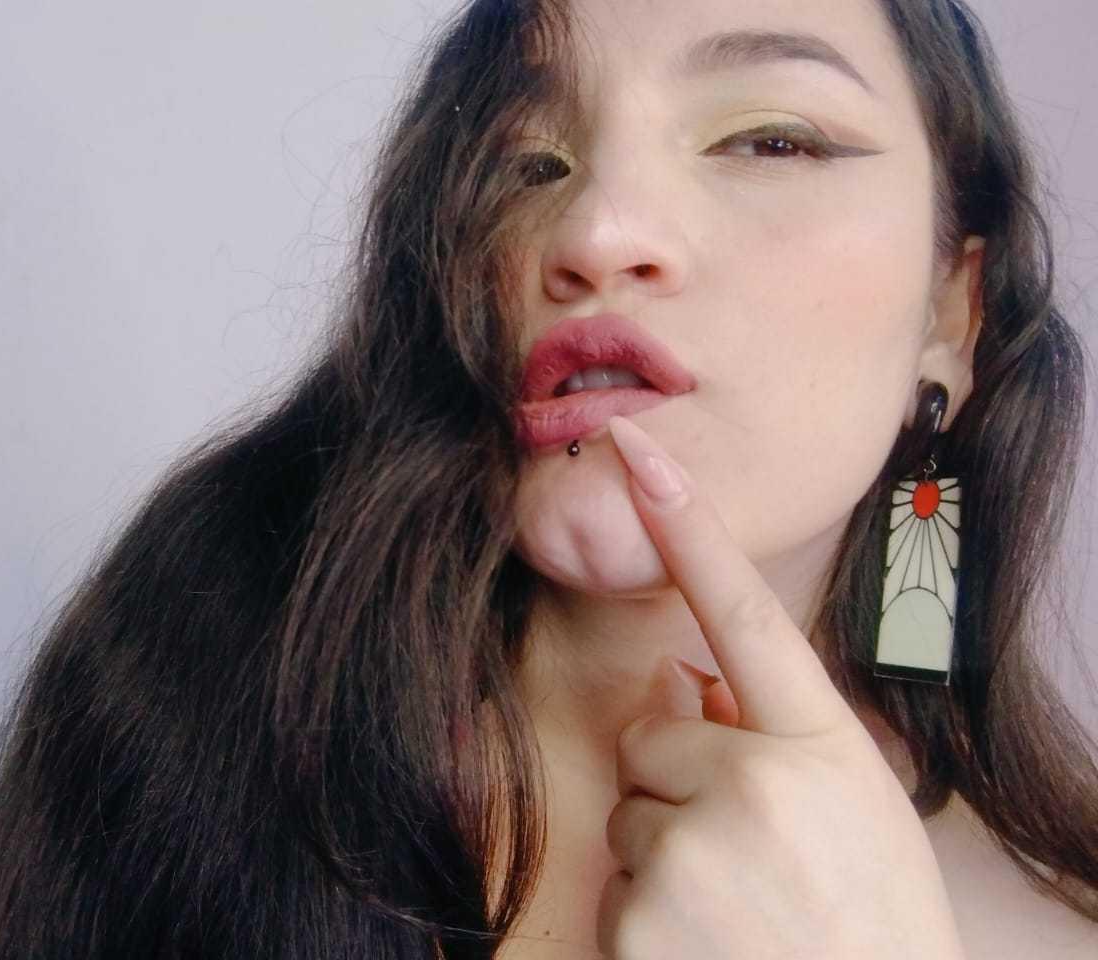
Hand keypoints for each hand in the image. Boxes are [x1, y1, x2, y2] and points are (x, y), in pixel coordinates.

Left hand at [596, 415, 965, 959]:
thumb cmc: (870, 917)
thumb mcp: (854, 806)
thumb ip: (775, 731)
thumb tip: (687, 680)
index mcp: (818, 749)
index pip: (744, 612)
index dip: (689, 523)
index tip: (638, 448)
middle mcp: (751, 791)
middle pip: (647, 738)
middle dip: (678, 781)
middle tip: (745, 850)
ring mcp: (690, 862)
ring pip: (627, 815)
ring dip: (665, 851)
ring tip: (736, 910)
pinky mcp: (638, 928)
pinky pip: (614, 884)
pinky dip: (647, 914)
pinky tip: (708, 947)